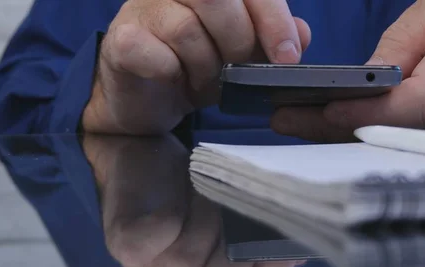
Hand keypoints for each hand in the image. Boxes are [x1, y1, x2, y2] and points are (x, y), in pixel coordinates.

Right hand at [82, 0, 311, 134]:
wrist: (144, 99)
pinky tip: (173, 80)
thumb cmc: (193, 69)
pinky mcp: (121, 40)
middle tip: (235, 71)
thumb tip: (302, 35)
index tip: (287, 56)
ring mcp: (143, 9)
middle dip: (238, 42)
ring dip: (204, 67)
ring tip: (203, 83)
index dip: (273, 19)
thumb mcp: (240, 57)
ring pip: (186, 29)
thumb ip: (269, 42)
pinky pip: (154, 53)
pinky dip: (171, 73)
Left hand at [82, 133, 299, 266]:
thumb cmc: (194, 189)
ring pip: (186, 263)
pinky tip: (182, 194)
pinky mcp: (121, 244)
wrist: (143, 154)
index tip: (284, 228)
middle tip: (241, 208)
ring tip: (210, 192)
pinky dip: (173, 215)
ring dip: (206, 221)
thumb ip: (263, 237)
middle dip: (237, 251)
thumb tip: (296, 248)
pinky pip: (154, 240)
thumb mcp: (236, 214)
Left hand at [271, 0, 424, 140]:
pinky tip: (330, 125)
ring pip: (396, 140)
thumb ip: (405, 44)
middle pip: (396, 130)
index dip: (373, 112)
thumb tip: (363, 81)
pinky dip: (366, 133)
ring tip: (293, 120)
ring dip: (342, 133)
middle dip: (335, 128)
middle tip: (284, 118)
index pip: (421, 102)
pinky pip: (405, 138)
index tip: (329, 109)